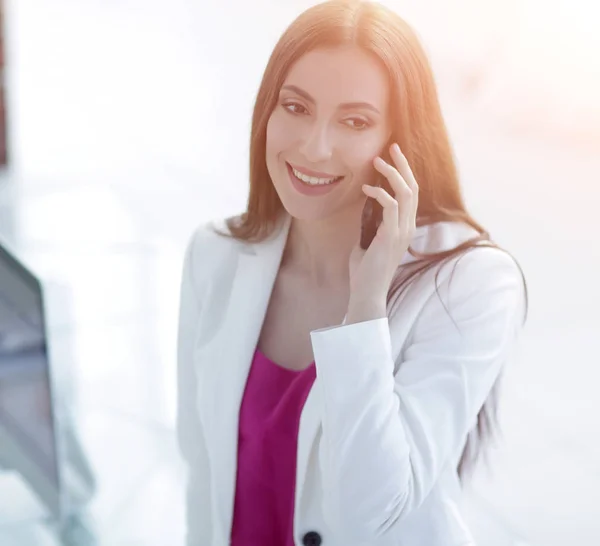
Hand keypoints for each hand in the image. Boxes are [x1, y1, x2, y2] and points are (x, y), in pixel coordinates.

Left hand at [348, 142, 418, 309]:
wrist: (367, 291)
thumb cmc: (365, 270)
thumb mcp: (367, 241)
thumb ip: (370, 225)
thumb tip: (364, 210)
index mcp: (404, 227)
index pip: (410, 194)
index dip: (404, 173)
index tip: (392, 157)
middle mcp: (408, 227)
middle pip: (413, 187)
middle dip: (402, 165)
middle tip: (391, 147)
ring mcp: (402, 231)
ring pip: (406, 193)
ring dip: (392, 174)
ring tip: (378, 160)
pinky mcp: (391, 236)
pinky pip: (391, 206)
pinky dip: (379, 193)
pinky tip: (366, 187)